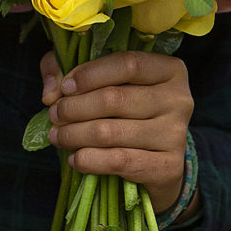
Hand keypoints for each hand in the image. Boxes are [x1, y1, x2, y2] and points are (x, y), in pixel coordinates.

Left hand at [40, 48, 194, 217]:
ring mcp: (176, 134)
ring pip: (112, 132)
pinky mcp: (169, 167)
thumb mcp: (106, 83)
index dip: (90, 74)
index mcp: (169, 70)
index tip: (64, 87)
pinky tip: (75, 158)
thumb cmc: (129, 115)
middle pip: (115, 98)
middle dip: (74, 107)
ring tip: (58, 136)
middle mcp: (179, 99)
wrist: (160, 165)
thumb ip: (71, 72)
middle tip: (54, 115)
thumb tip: (51, 91)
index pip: (128, 63)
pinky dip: (89, 160)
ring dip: (74, 134)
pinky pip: (119, 161)